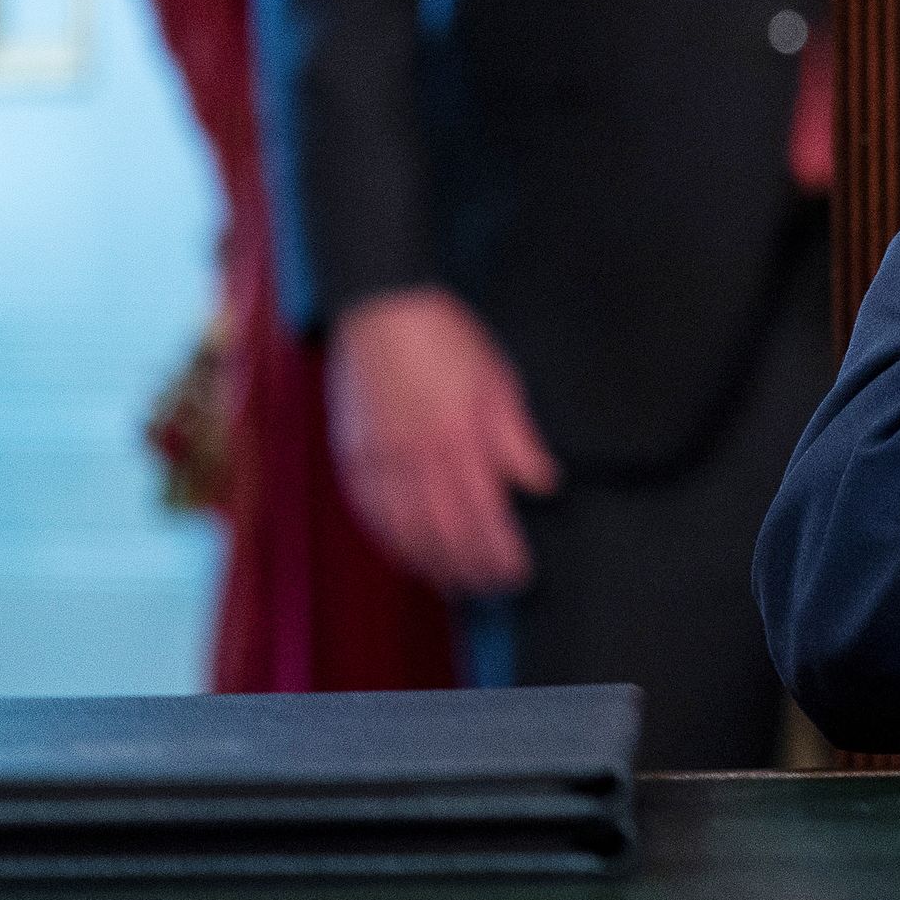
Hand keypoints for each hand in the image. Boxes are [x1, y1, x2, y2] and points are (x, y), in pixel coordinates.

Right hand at [326, 287, 556, 597]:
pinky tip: (407, 555)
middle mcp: (419, 459)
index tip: (519, 572)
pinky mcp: (354, 456)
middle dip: (472, 568)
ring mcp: (382, 460)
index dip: (502, 551)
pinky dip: (391, 540)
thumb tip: (544, 483)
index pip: (486, 515)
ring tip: (456, 584)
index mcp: (460, 440)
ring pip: (407, 531)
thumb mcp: (500, 380)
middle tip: (493, 589)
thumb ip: (518, 439)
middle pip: (447, 532)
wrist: (382, 310)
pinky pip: (372, 512)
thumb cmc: (448, 340)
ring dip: (432, 564)